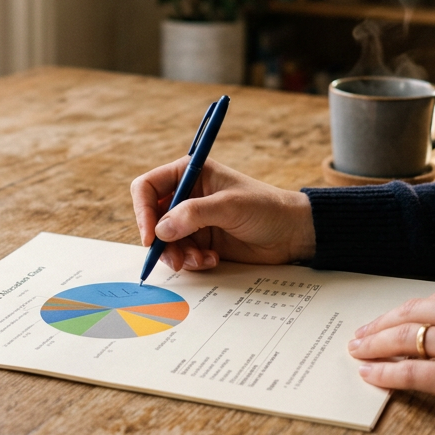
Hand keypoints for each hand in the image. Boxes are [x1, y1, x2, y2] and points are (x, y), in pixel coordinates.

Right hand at [130, 157, 316, 271]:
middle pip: (152, 218)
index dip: (143, 210)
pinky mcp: (201, 241)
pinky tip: (212, 260)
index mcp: (190, 173)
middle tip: (175, 258)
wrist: (292, 234)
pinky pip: (181, 254)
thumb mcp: (229, 206)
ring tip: (200, 260)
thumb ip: (194, 215)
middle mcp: (187, 195)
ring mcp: (193, 220)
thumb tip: (161, 229)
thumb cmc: (266, 208)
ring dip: (178, 255)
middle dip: (161, 241)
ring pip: (165, 241)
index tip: (151, 235)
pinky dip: (192, 261)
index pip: (148, 187)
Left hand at [346, 279, 434, 433]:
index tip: (387, 319)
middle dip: (380, 325)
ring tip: (358, 351)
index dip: (404, 312)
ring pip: (404, 339)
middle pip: (411, 314)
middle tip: (361, 334)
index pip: (432, 300)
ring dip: (374, 346)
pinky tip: (370, 374)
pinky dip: (385, 372)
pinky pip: (410, 372)